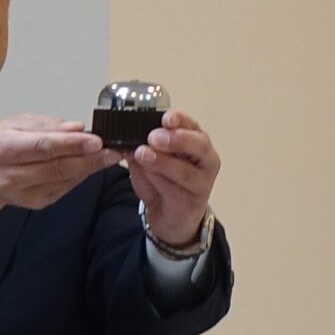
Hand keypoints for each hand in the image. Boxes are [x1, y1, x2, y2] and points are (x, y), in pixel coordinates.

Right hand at [0, 113, 114, 216]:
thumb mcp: (16, 123)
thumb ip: (47, 125)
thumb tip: (75, 128)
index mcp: (2, 149)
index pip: (42, 147)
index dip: (71, 144)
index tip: (96, 140)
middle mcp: (10, 175)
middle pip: (57, 167)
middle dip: (90, 158)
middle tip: (114, 149)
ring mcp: (23, 193)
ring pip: (64, 179)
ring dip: (91, 168)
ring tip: (110, 155)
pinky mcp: (36, 203)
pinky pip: (65, 188)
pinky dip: (81, 175)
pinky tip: (91, 165)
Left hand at [124, 109, 220, 245]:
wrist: (172, 218)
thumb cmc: (164, 183)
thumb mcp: (150, 162)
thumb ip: (142, 149)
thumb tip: (127, 139)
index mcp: (197, 144)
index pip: (193, 126)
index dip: (181, 120)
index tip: (166, 117)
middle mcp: (206, 162)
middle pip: (199, 146)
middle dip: (176, 139)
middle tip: (154, 137)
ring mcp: (202, 185)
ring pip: (185, 171)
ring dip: (162, 162)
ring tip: (143, 154)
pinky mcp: (190, 205)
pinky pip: (174, 191)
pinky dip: (157, 181)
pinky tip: (145, 174)